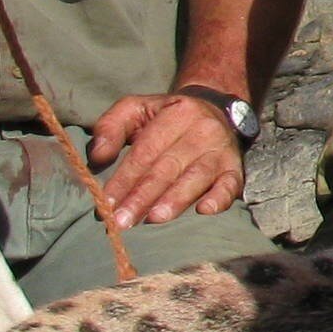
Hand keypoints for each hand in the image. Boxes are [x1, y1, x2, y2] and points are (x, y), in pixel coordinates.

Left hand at [87, 90, 245, 229]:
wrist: (214, 109)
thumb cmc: (166, 117)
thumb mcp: (136, 109)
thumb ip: (110, 128)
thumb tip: (97, 158)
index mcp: (176, 114)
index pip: (145, 152)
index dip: (124, 179)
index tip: (106, 204)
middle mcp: (202, 130)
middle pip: (168, 168)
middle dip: (143, 197)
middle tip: (122, 222)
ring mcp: (221, 150)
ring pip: (196, 177)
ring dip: (175, 200)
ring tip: (154, 219)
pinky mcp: (235, 168)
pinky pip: (230, 184)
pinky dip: (219, 198)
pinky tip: (205, 210)